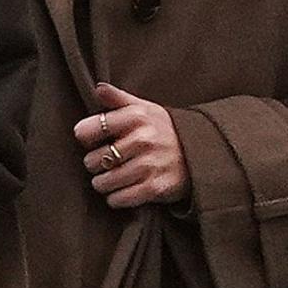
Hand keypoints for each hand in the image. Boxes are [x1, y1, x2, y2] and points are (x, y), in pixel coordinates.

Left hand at [75, 82, 185, 209]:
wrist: (202, 153)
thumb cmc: (165, 130)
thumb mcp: (145, 108)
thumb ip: (118, 98)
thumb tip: (97, 88)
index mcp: (137, 117)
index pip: (90, 129)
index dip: (85, 136)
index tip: (91, 140)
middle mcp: (143, 140)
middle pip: (93, 160)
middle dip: (94, 163)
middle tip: (105, 161)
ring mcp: (149, 165)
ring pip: (103, 182)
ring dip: (103, 182)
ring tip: (112, 176)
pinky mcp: (154, 188)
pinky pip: (118, 199)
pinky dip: (116, 197)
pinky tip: (123, 189)